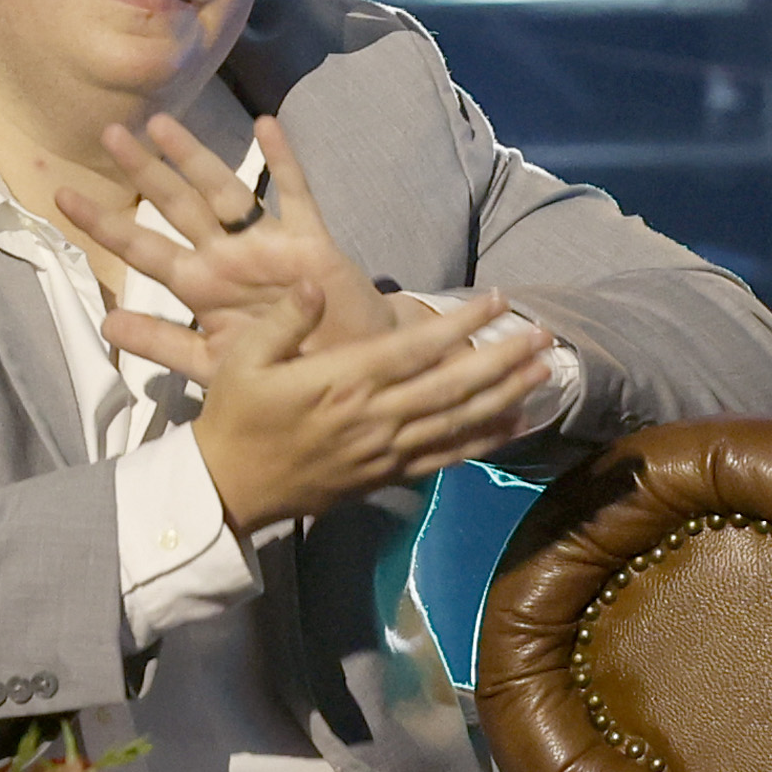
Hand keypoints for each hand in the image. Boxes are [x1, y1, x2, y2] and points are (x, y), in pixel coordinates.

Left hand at [60, 108, 381, 355]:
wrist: (346, 379)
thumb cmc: (280, 367)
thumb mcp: (215, 363)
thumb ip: (164, 343)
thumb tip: (105, 325)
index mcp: (199, 285)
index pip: (142, 248)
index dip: (104, 224)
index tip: (61, 197)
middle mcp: (226, 256)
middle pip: (177, 206)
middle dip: (144, 172)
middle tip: (108, 133)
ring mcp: (266, 245)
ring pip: (225, 192)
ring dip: (196, 157)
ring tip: (162, 124)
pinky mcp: (310, 243)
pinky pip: (296, 196)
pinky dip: (283, 162)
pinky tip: (267, 125)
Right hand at [188, 285, 560, 531]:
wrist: (227, 489)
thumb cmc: (234, 418)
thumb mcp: (242, 361)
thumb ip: (285, 320)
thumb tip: (317, 282)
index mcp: (342, 382)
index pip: (416, 347)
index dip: (462, 323)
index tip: (498, 300)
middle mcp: (374, 416)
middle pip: (454, 384)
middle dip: (503, 359)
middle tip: (543, 335)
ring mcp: (385, 450)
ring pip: (459, 420)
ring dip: (507, 396)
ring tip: (544, 372)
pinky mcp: (386, 474)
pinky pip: (446, 457)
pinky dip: (485, 441)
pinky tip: (516, 425)